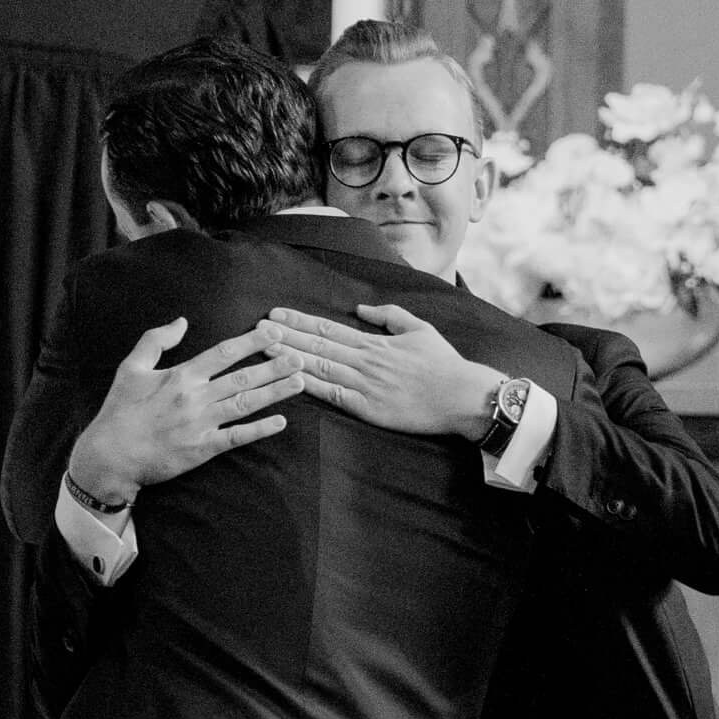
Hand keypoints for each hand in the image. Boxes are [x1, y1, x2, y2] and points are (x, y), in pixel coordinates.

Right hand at [67, 319, 303, 503]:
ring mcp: (201, 424)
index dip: (252, 342)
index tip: (274, 333)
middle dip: (274, 366)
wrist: (110, 455)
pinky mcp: (202, 449)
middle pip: (243, 377)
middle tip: (300, 356)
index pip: (224, 353)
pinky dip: (260, 430)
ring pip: (246, 403)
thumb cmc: (119, 411)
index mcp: (181, 376)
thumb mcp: (131, 368)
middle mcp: (196, 397)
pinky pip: (236, 437)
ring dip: (275, 392)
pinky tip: (281, 422)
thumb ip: (156, 340)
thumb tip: (181, 322)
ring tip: (299, 381)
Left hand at [263, 304, 496, 437]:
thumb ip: (389, 316)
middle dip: (285, 336)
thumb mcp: (420, 329)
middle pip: (317, 346)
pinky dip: (309, 386)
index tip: (277, 314)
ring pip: (320, 368)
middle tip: (257, 328)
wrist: (461, 395)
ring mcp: (365, 385)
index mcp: (375, 343)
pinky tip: (287, 381)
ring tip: (265, 349)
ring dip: (290, 358)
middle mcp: (365, 361)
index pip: (329, 329)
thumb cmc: (444, 364)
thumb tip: (362, 309)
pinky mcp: (367, 408)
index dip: (300, 322)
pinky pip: (332, 396)